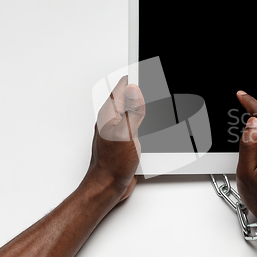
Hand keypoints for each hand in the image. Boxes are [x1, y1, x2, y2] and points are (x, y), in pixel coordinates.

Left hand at [81, 76, 145, 201]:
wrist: (107, 186)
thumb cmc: (113, 163)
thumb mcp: (125, 133)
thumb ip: (131, 111)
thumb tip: (134, 89)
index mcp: (109, 114)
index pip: (121, 88)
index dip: (134, 78)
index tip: (145, 70)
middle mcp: (111, 119)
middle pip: (125, 96)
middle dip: (137, 88)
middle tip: (149, 79)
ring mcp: (117, 130)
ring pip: (129, 110)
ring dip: (139, 103)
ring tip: (148, 94)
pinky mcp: (123, 140)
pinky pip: (133, 123)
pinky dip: (142, 119)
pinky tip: (148, 120)